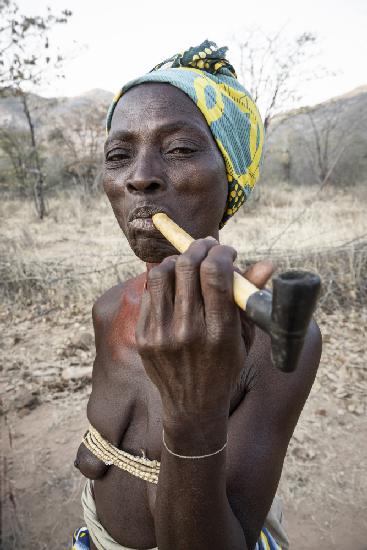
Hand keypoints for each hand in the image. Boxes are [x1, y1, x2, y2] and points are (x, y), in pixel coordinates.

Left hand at [136, 238, 272, 420]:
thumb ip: (250, 298)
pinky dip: (163, 280)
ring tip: (188, 261)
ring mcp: (161, 335)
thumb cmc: (225, 366)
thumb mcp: (245, 337)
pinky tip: (174, 283)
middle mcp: (188, 332)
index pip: (215, 275)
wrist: (192, 406)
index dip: (221, 253)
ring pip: (161, 274)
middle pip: (186, 268)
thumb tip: (268, 263)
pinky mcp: (143, 337)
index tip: (227, 251)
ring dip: (177, 260)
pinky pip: (149, 293)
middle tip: (207, 247)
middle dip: (199, 248)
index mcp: (219, 333)